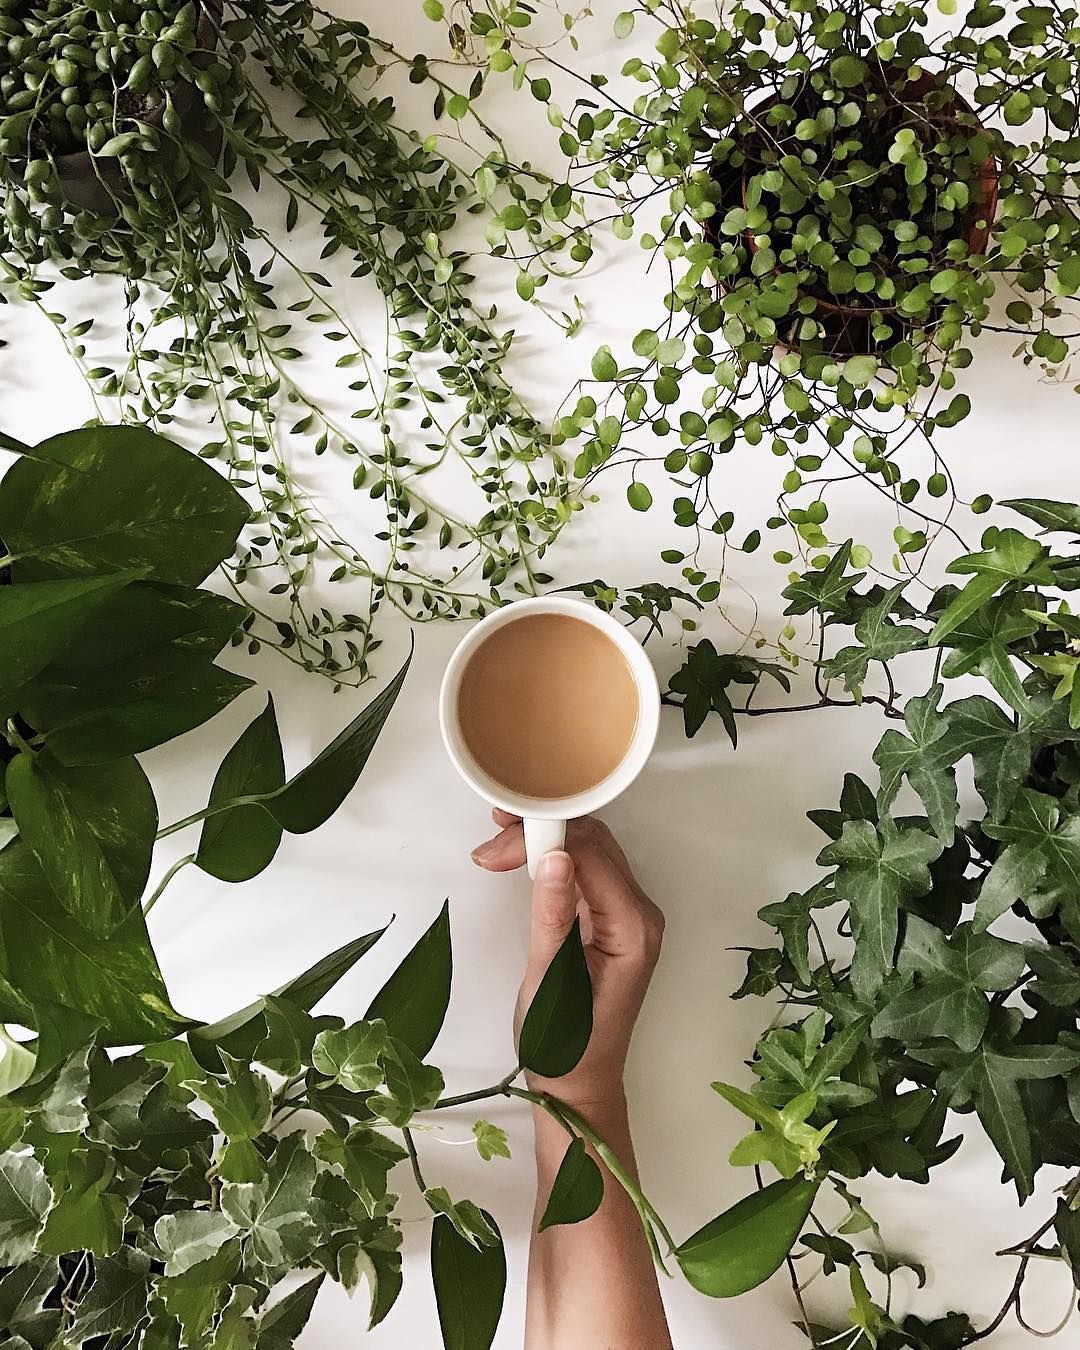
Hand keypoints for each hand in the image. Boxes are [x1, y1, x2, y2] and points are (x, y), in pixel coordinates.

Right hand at [471, 811, 664, 1106]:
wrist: (577, 1086)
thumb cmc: (563, 1046)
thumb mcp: (551, 981)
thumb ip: (553, 916)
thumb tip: (555, 856)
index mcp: (634, 927)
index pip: (591, 855)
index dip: (542, 838)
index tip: (495, 848)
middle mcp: (640, 914)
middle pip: (594, 845)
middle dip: (541, 833)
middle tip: (490, 843)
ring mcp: (628, 916)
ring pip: (590, 853)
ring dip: (544, 841)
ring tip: (496, 844)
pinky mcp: (611, 921)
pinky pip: (586, 873)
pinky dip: (552, 860)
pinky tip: (520, 858)